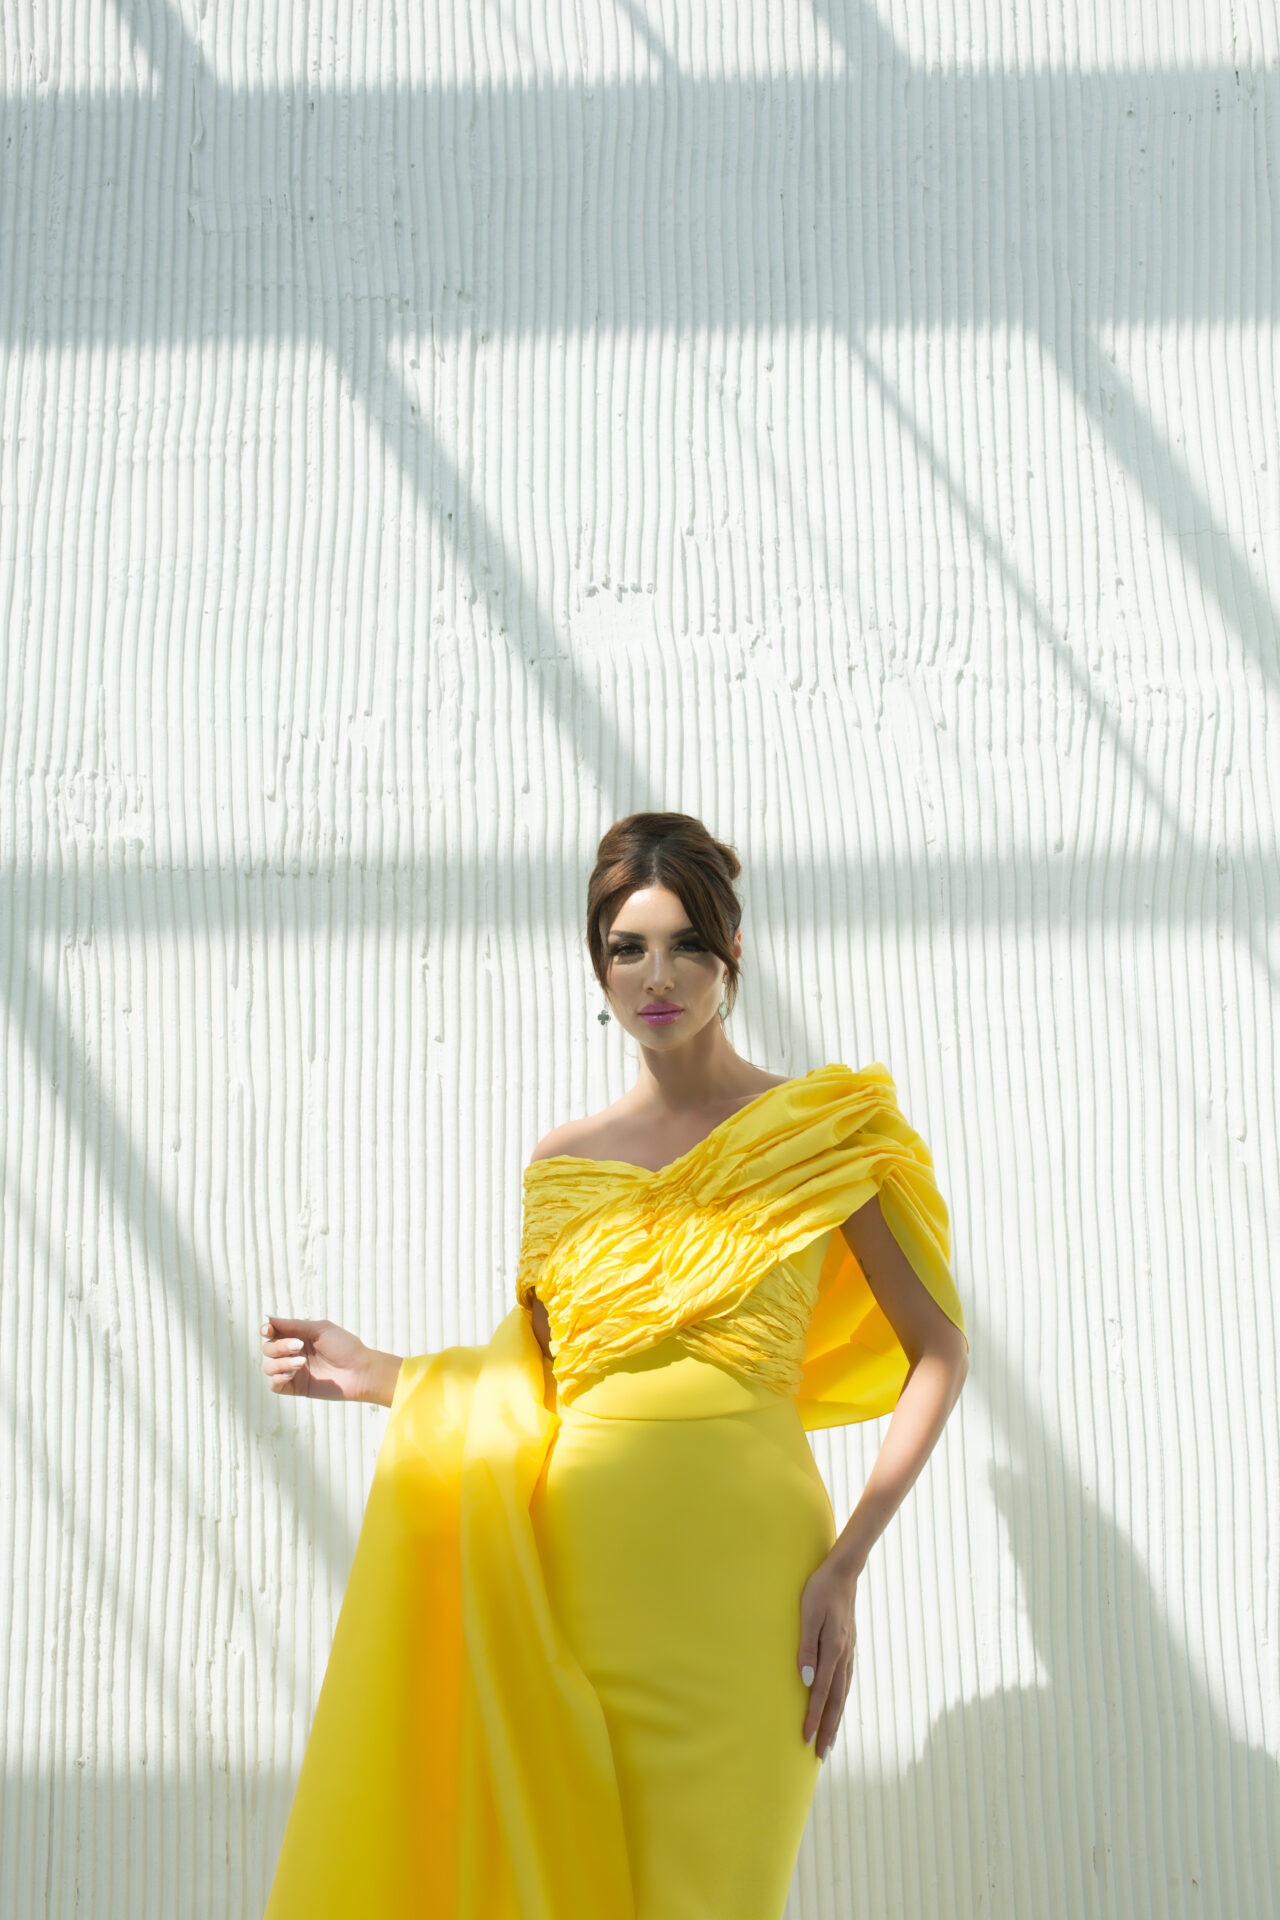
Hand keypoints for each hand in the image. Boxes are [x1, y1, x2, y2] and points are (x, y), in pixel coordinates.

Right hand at [259, 1316, 371, 1401]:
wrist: (360, 1371)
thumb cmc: (345, 1346)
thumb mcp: (320, 1329)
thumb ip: (294, 1325)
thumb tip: (268, 1318)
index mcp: (298, 1336)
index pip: (273, 1332)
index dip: (266, 1330)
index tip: (268, 1330)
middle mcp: (292, 1353)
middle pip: (268, 1349)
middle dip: (279, 1346)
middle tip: (299, 1346)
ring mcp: (293, 1371)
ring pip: (268, 1367)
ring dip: (281, 1363)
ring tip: (301, 1362)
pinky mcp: (295, 1388)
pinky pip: (274, 1385)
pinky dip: (278, 1378)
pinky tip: (292, 1374)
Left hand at [797, 1547, 859, 1760]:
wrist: (843, 1572)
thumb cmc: (820, 1590)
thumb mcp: (807, 1614)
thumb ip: (806, 1647)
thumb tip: (805, 1680)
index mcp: (833, 1650)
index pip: (820, 1693)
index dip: (814, 1717)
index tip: (807, 1739)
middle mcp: (844, 1656)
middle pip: (836, 1700)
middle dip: (828, 1728)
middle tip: (821, 1754)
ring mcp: (849, 1652)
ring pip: (843, 1693)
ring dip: (836, 1717)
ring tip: (830, 1738)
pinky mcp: (848, 1647)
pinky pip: (845, 1681)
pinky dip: (841, 1699)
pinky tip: (838, 1704)